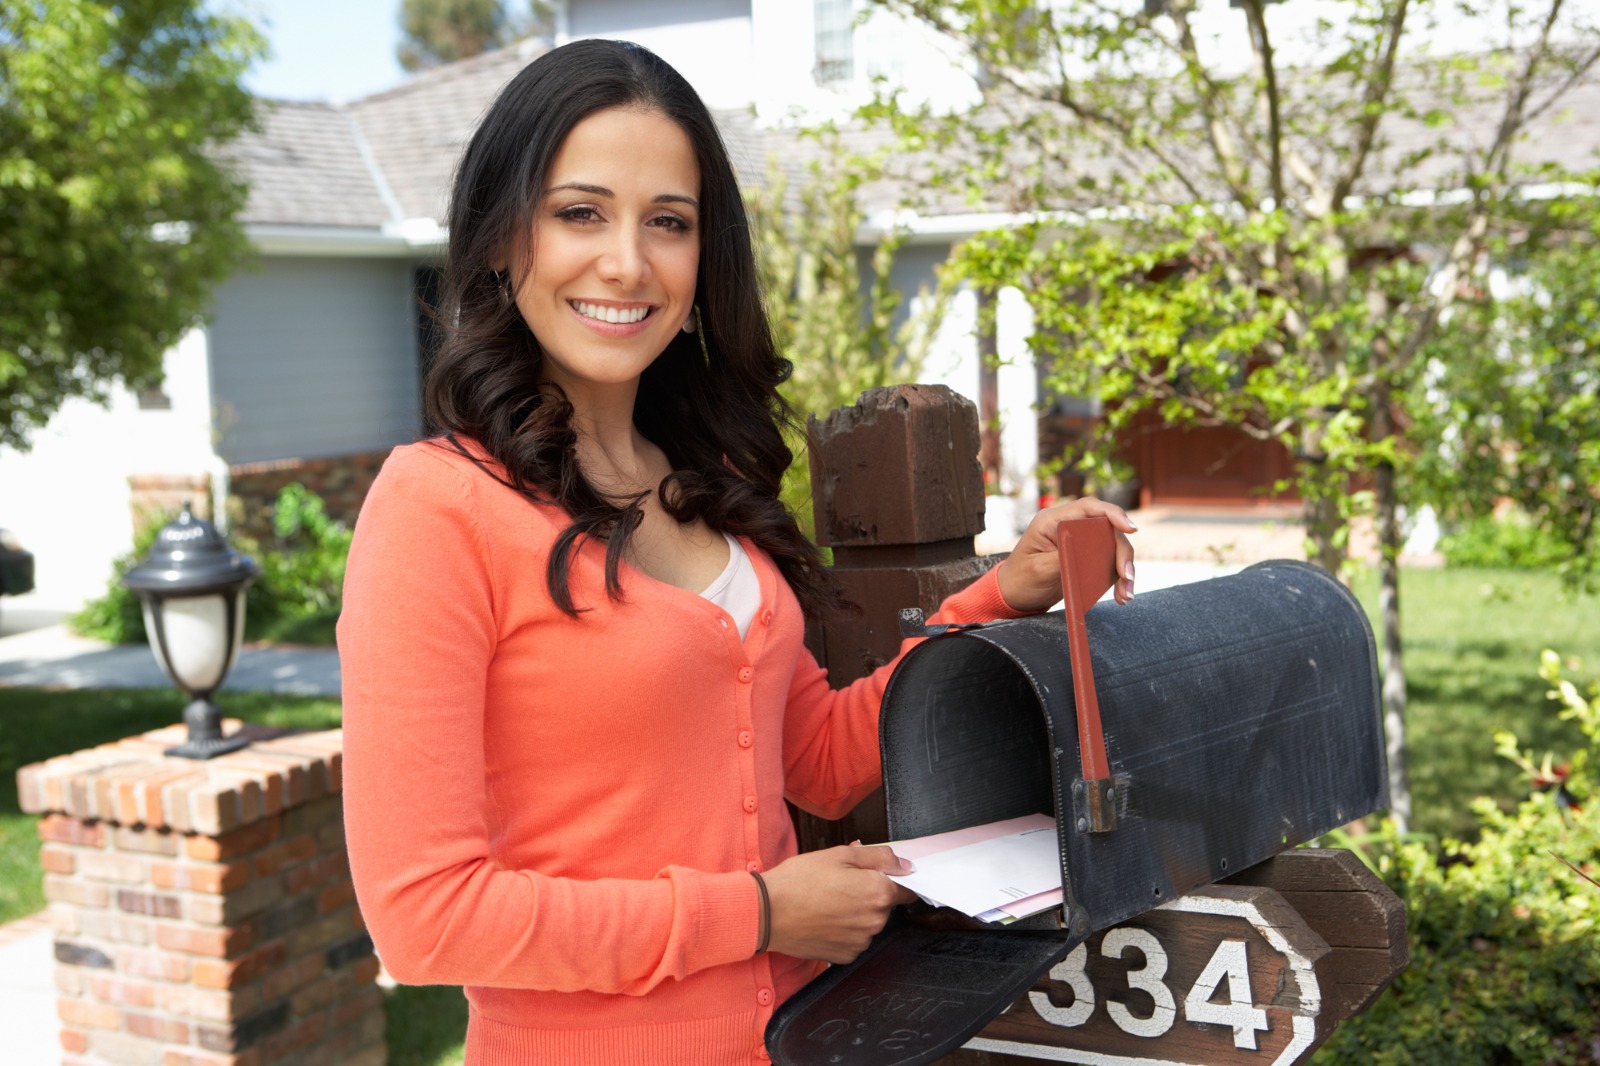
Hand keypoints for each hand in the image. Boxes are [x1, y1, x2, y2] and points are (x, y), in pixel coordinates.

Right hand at [761, 844, 917, 963]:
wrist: (767, 912)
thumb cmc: (799, 881)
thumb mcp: (839, 854)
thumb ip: (879, 857)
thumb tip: (904, 864)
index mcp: (878, 892)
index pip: (907, 888)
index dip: (894, 879)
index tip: (880, 876)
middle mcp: (874, 921)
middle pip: (885, 905)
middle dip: (869, 894)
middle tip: (841, 883)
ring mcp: (860, 942)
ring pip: (869, 923)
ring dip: (857, 913)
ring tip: (828, 901)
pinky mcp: (845, 956)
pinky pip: (854, 939)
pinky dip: (844, 930)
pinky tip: (824, 918)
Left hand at [997, 497, 1137, 612]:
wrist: (1014, 596)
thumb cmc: (1020, 579)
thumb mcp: (1039, 569)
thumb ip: (1063, 557)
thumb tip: (1090, 550)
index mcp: (1052, 520)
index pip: (1089, 507)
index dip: (1113, 514)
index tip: (1131, 528)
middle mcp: (1069, 526)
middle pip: (1107, 529)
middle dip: (1121, 552)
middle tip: (1126, 576)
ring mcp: (1079, 540)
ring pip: (1112, 546)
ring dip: (1123, 569)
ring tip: (1126, 593)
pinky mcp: (1086, 556)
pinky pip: (1109, 561)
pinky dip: (1118, 578)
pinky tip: (1121, 593)